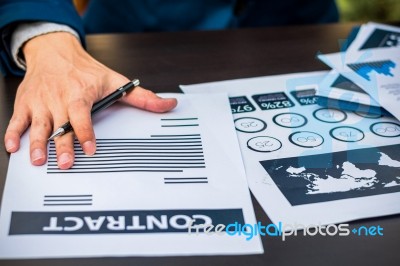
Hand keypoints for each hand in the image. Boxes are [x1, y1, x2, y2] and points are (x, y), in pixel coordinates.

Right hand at [4, 32, 176, 168]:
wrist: (55, 51)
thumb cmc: (86, 70)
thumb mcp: (116, 80)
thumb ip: (142, 97)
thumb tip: (168, 104)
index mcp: (80, 92)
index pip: (82, 114)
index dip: (85, 131)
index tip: (90, 148)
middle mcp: (60, 97)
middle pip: (60, 124)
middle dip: (62, 144)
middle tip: (66, 163)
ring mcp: (41, 101)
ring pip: (38, 124)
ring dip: (37, 143)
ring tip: (38, 160)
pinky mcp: (27, 103)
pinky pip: (18, 119)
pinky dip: (14, 133)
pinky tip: (14, 147)